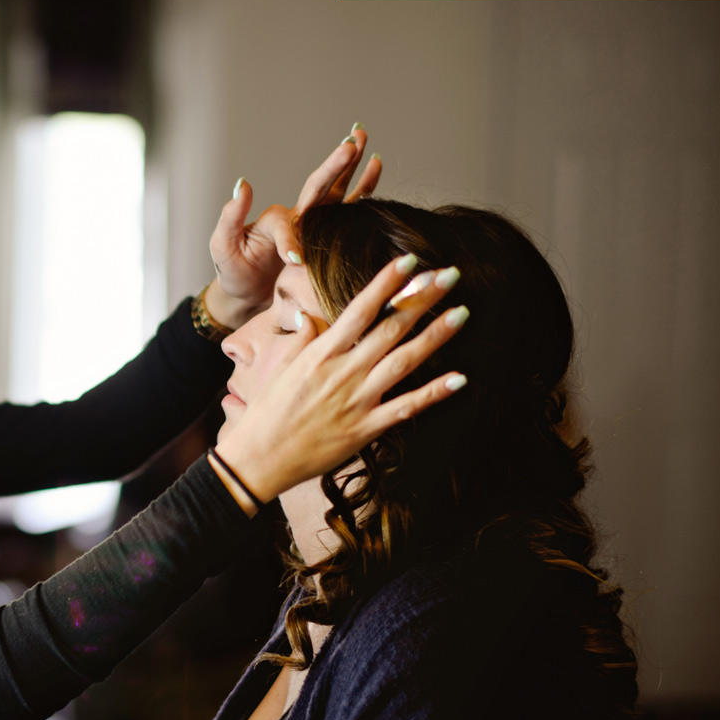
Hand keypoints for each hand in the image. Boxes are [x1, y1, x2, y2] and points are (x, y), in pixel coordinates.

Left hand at [205, 126, 381, 325]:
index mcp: (274, 220)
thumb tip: (243, 183)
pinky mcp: (327, 242)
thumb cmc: (233, 270)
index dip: (291, 239)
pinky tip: (375, 168)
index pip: (287, 225)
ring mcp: (314, 228)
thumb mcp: (223, 243)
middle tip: (355, 138)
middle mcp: (297, 218)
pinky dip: (364, 194)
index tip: (294, 260)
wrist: (248, 296)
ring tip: (367, 142)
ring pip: (338, 195)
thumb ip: (232, 215)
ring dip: (354, 170)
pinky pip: (349, 216)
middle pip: (320, 187)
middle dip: (338, 164)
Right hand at [212, 254, 466, 512]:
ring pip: (404, 361)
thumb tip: (307, 315)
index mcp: (321, 354)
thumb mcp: (280, 369)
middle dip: (421, 299)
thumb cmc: (266, 414)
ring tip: (462, 313)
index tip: (409, 261)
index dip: (386, 283)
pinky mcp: (365, 429)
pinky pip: (405, 408)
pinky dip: (433, 393)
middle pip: (390, 328)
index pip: (359, 309)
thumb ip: (300, 340)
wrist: (257, 459)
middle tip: (450, 275)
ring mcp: (356, 400)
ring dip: (435, 336)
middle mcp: (343, 372)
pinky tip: (459, 379)